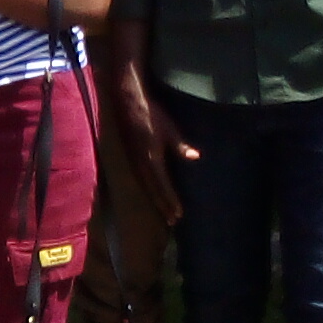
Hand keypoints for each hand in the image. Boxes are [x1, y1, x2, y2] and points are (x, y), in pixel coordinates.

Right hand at [108, 59, 194, 227]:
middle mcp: (141, 163)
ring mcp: (133, 160)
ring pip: (145, 186)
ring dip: (155, 200)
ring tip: (164, 211)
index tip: (178, 214)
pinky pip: (140, 179)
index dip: (171, 200)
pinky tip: (152, 192)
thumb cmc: (152, 113)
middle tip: (172, 220)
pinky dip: (148, 189)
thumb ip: (180, 145)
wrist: (128, 102)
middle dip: (163, 205)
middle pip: (153, 190)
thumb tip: (195, 157)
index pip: (163, 185)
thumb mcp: (169, 128)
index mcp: (152, 158)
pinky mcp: (131, 156)